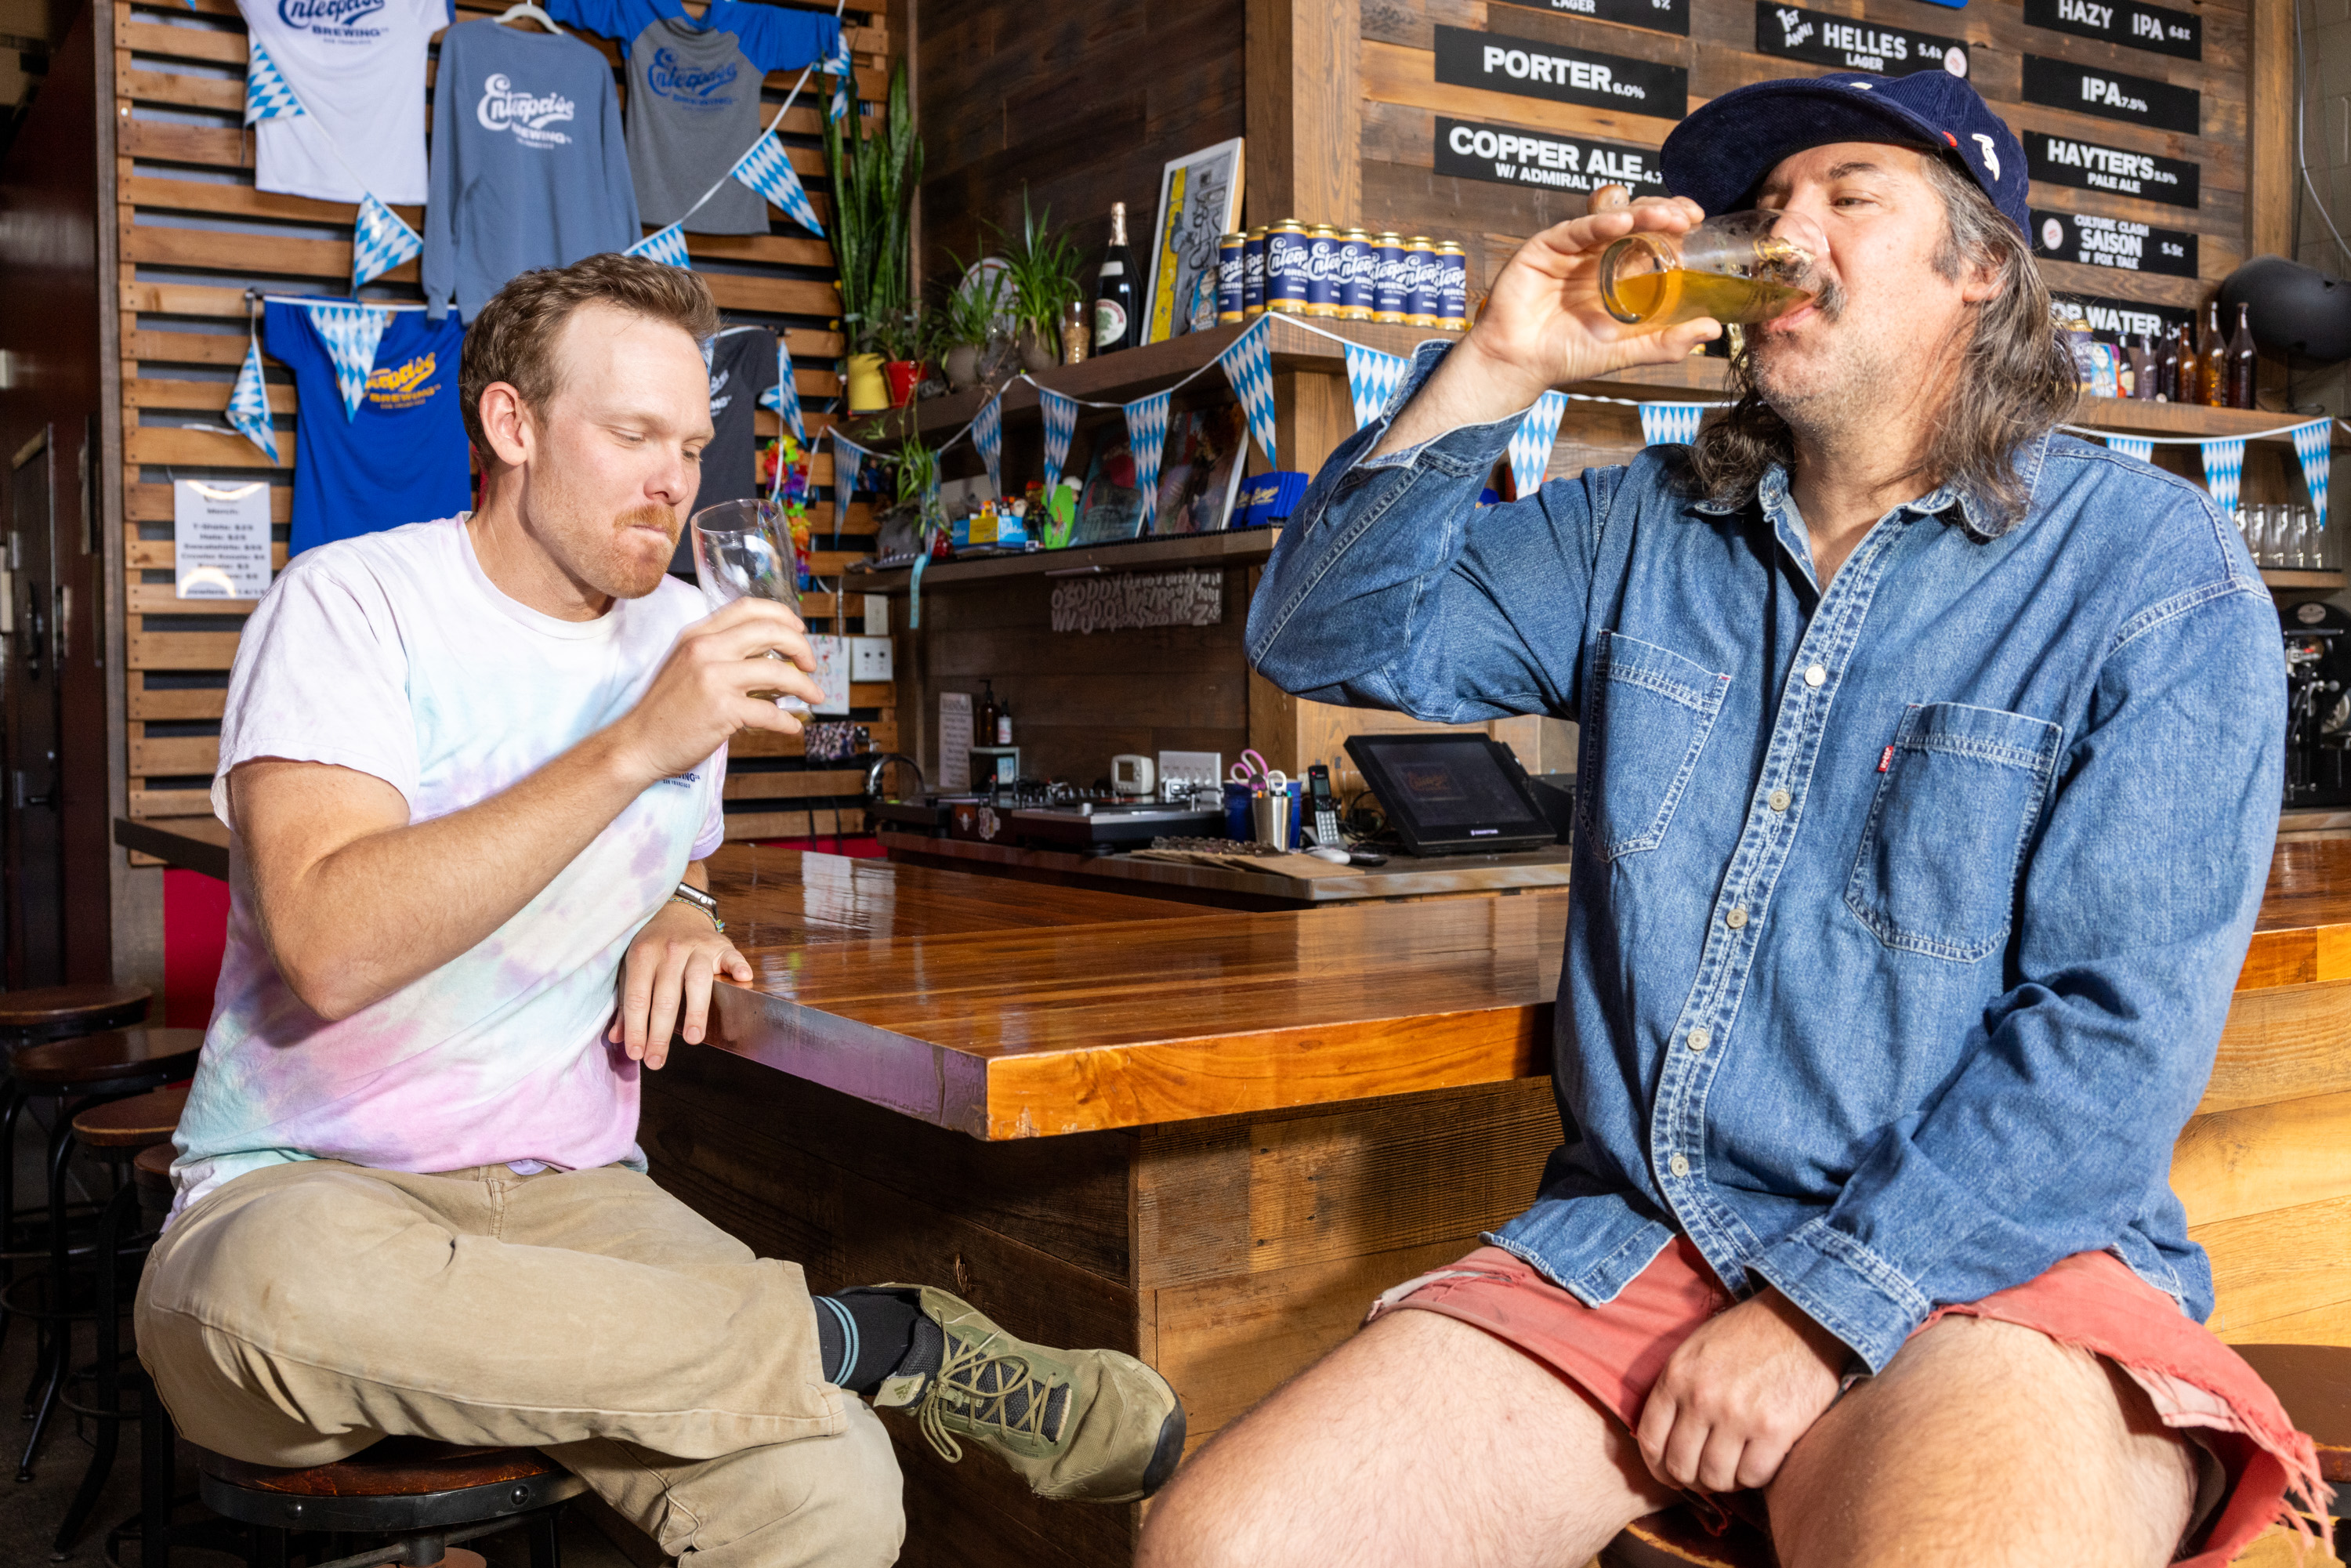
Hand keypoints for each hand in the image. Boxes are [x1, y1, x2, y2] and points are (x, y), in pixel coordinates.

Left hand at [608, 898, 750, 1067]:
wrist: (677, 908)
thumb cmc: (652, 945)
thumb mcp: (631, 967)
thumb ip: (625, 1004)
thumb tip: (618, 1039)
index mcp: (643, 955)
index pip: (637, 998)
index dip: (636, 1028)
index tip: (636, 1054)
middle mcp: (670, 950)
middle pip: (665, 997)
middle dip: (660, 1034)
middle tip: (656, 1061)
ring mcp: (697, 946)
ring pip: (697, 981)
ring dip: (695, 1011)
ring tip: (692, 1039)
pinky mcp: (721, 945)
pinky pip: (732, 957)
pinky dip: (738, 967)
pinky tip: (744, 980)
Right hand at [610, 598, 824, 782]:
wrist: (638, 743)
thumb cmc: (665, 710)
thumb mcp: (687, 667)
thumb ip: (721, 655)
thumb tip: (769, 661)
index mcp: (698, 635)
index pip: (748, 608)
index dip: (781, 614)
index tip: (797, 628)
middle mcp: (706, 649)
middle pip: (770, 631)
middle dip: (800, 646)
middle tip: (810, 664)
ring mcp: (714, 678)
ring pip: (776, 671)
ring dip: (803, 685)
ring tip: (814, 696)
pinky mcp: (722, 709)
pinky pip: (769, 712)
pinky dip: (787, 721)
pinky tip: (791, 727)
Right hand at [1462, 196, 1719, 403]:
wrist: (1519, 364)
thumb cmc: (1568, 356)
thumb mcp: (1627, 351)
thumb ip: (1666, 342)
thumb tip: (1714, 329)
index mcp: (1620, 274)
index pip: (1654, 237)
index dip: (1675, 223)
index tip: (1698, 221)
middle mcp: (1599, 255)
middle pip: (1637, 219)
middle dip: (1664, 212)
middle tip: (1686, 217)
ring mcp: (1573, 249)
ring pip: (1611, 216)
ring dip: (1640, 212)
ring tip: (1664, 218)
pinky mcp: (1545, 247)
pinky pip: (1576, 227)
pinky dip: (1599, 221)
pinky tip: (1621, 222)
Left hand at [1634, 1287, 1848, 1493]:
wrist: (1802, 1318)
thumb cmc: (1750, 1333)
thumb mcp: (1697, 1348)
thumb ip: (1677, 1388)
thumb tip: (1666, 1436)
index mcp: (1677, 1376)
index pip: (1650, 1440)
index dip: (1657, 1467)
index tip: (1669, 1474)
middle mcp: (1702, 1398)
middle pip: (1680, 1466)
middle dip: (1691, 1478)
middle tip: (1706, 1474)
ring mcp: (1737, 1416)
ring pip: (1716, 1478)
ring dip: (1725, 1480)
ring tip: (1735, 1466)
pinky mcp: (1775, 1430)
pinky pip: (1753, 1476)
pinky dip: (1755, 1476)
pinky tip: (1760, 1459)